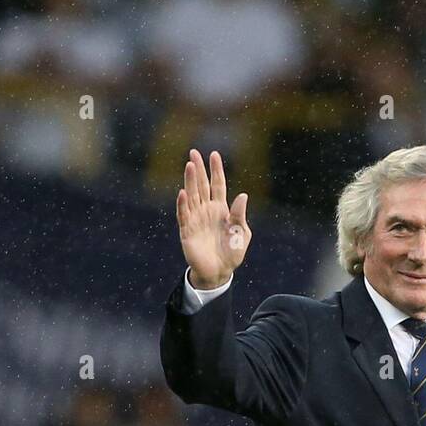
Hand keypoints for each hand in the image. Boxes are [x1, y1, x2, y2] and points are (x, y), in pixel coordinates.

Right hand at [176, 148, 250, 290]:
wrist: (219, 273)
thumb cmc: (232, 253)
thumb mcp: (241, 234)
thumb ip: (240, 215)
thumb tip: (243, 195)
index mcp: (221, 209)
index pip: (217, 185)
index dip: (216, 170)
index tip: (214, 154)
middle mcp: (206, 211)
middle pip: (201, 186)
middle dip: (198, 169)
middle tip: (193, 152)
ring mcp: (196, 219)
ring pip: (192, 196)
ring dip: (190, 181)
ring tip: (189, 165)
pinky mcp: (187, 231)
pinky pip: (184, 215)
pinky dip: (183, 204)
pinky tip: (183, 193)